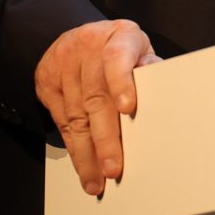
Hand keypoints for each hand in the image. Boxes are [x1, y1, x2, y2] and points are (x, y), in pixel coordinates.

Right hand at [34, 19, 157, 197]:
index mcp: (120, 36)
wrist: (80, 37)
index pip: (118, 56)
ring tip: (96, 179)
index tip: (128, 108)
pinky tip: (83, 165)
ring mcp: (64, 64)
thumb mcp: (140, 50)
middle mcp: (89, 48)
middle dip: (105, 137)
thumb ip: (150, 70)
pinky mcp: (47, 81)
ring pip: (75, 115)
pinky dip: (74, 146)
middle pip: (95, 96)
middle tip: (113, 167)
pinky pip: (61, 120)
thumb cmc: (120, 49)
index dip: (122, 82)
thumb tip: (168, 93)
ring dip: (87, 152)